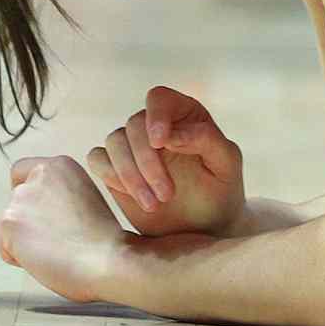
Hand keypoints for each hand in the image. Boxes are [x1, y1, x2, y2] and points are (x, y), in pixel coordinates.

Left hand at [0, 155, 127, 302]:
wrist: (107, 259)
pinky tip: (47, 259)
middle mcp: (38, 176)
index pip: (22, 171)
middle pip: (16, 200)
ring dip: (26, 240)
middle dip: (29, 220)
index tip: (44, 211)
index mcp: (61, 166)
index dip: (31, 193)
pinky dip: (21, 260)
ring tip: (55, 251)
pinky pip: (6, 249)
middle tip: (54, 239)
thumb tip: (44, 213)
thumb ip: (61, 196)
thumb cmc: (105, 240)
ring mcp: (22, 198)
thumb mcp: (87, 200)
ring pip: (11, 225)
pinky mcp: (9, 222)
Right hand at [84, 86, 245, 237]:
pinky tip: (136, 198)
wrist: (203, 227)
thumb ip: (206, 140)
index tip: (160, 142)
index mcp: (185, 115)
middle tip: (167, 195)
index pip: (160, 98)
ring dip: (130, 174)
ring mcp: (132, 145)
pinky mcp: (114, 167)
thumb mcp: (226, 164)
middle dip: (147, 161)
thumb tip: (170, 134)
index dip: (156, 115)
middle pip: (134, 125)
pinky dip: (111, 176)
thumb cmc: (220, 191)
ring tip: (154, 205)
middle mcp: (155, 125)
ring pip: (114, 142)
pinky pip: (97, 160)